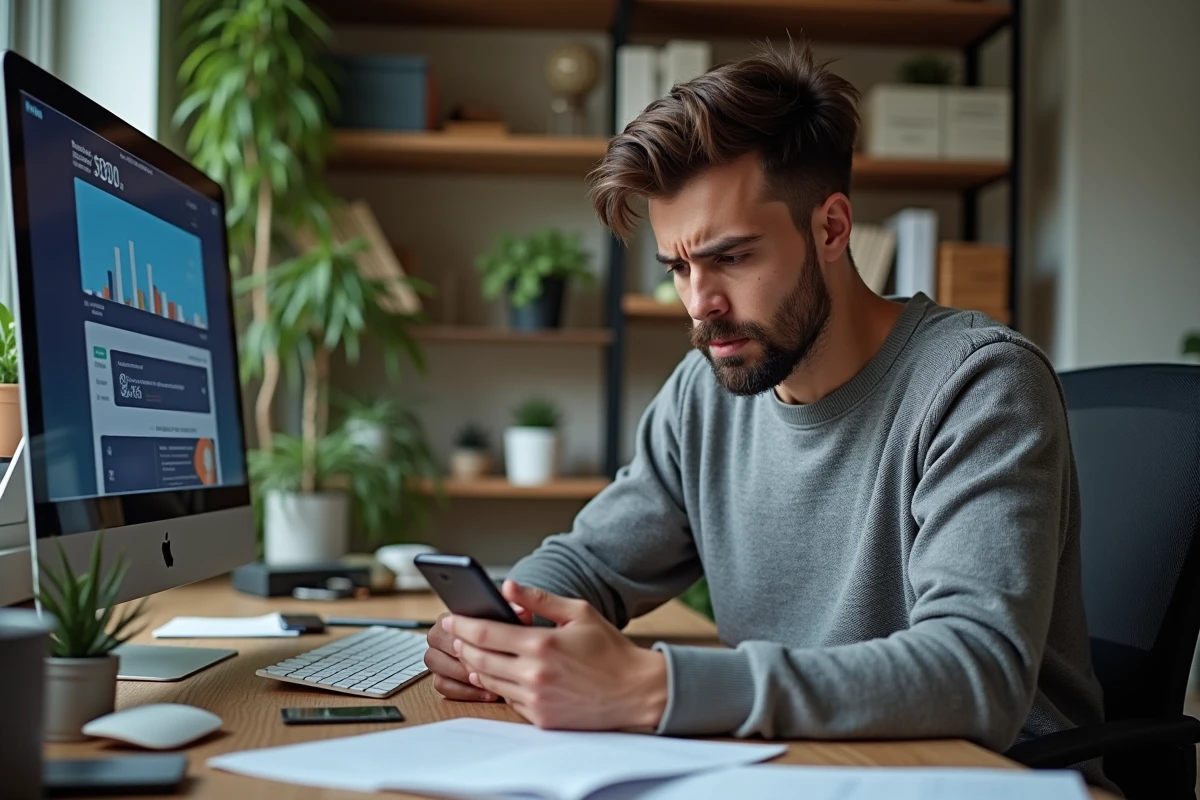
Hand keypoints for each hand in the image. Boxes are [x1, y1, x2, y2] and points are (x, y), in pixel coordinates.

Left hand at [445, 581, 667, 730]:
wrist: (635, 691)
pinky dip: (499, 685)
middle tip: (456, 634)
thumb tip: (507, 586)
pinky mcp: (541, 719)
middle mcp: (534, 675)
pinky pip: (508, 699)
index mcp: (541, 645)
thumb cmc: (610, 650)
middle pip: (479, 660)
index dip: (462, 625)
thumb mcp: (579, 612)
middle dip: (463, 645)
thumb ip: (539, 599)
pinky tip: (499, 673)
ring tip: (473, 652)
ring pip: (489, 682)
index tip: (450, 618)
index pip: (485, 634)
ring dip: (476, 666)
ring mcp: (536, 700)